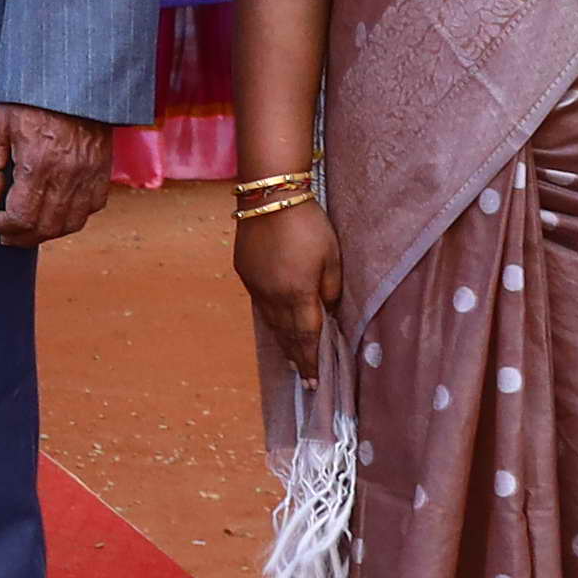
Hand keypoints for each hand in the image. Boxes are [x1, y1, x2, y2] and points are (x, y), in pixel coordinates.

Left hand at [0, 103, 114, 244]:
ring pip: (70, 223)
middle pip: (46, 227)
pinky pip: (91, 208)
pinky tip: (56, 212)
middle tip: (6, 234)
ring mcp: (89, 176)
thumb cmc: (30, 99)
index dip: (4, 226)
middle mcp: (67, 176)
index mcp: (39, 164)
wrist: (73, 80)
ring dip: (46, 232)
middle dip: (22, 236)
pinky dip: (72, 218)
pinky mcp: (102, 171)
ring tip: (28, 229)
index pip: (22, 216)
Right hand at [230, 195, 342, 378]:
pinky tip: (275, 325)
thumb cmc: (308, 225)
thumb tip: (328, 309)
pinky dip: (270, 320)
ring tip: (291, 359)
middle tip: (305, 378)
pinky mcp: (245, 272)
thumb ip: (331, 288)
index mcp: (297, 293)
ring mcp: (255, 285)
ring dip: (282, 342)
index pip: (307, 335)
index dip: (311, 359)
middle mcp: (273, 296)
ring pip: (270, 322)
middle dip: (297, 357)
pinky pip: (260, 304)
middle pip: (286, 334)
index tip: (315, 380)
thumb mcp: (331, 257)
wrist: (270, 197)